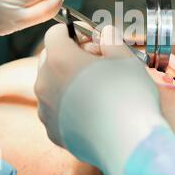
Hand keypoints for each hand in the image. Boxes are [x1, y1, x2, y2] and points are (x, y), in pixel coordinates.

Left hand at [35, 24, 166, 174]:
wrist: (129, 142)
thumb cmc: (128, 96)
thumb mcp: (125, 58)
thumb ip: (111, 39)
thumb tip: (104, 34)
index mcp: (60, 59)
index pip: (55, 33)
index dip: (73, 32)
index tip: (89, 40)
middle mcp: (45, 82)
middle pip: (49, 58)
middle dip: (68, 56)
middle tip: (94, 64)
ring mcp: (46, 109)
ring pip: (51, 85)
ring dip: (67, 81)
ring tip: (95, 90)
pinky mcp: (52, 130)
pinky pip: (56, 110)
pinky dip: (68, 106)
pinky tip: (91, 111)